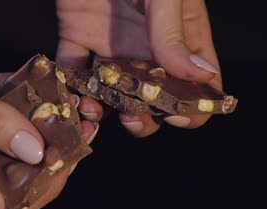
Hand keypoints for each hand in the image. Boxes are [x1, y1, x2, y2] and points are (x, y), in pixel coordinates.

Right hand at [0, 8, 96, 208]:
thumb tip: (34, 149)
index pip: (3, 205)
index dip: (41, 191)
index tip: (66, 163)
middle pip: (7, 173)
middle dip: (43, 154)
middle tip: (69, 130)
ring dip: (28, 124)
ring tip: (55, 104)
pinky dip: (5, 101)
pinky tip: (23, 84)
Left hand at [56, 0, 221, 136]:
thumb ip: (175, 32)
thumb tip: (199, 76)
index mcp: (180, 35)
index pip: (197, 82)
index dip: (192, 105)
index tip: (175, 112)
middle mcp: (148, 47)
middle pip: (152, 97)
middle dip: (144, 117)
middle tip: (130, 119)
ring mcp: (111, 44)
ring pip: (112, 92)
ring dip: (102, 109)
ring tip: (91, 108)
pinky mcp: (77, 35)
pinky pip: (72, 69)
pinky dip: (67, 86)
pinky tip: (66, 94)